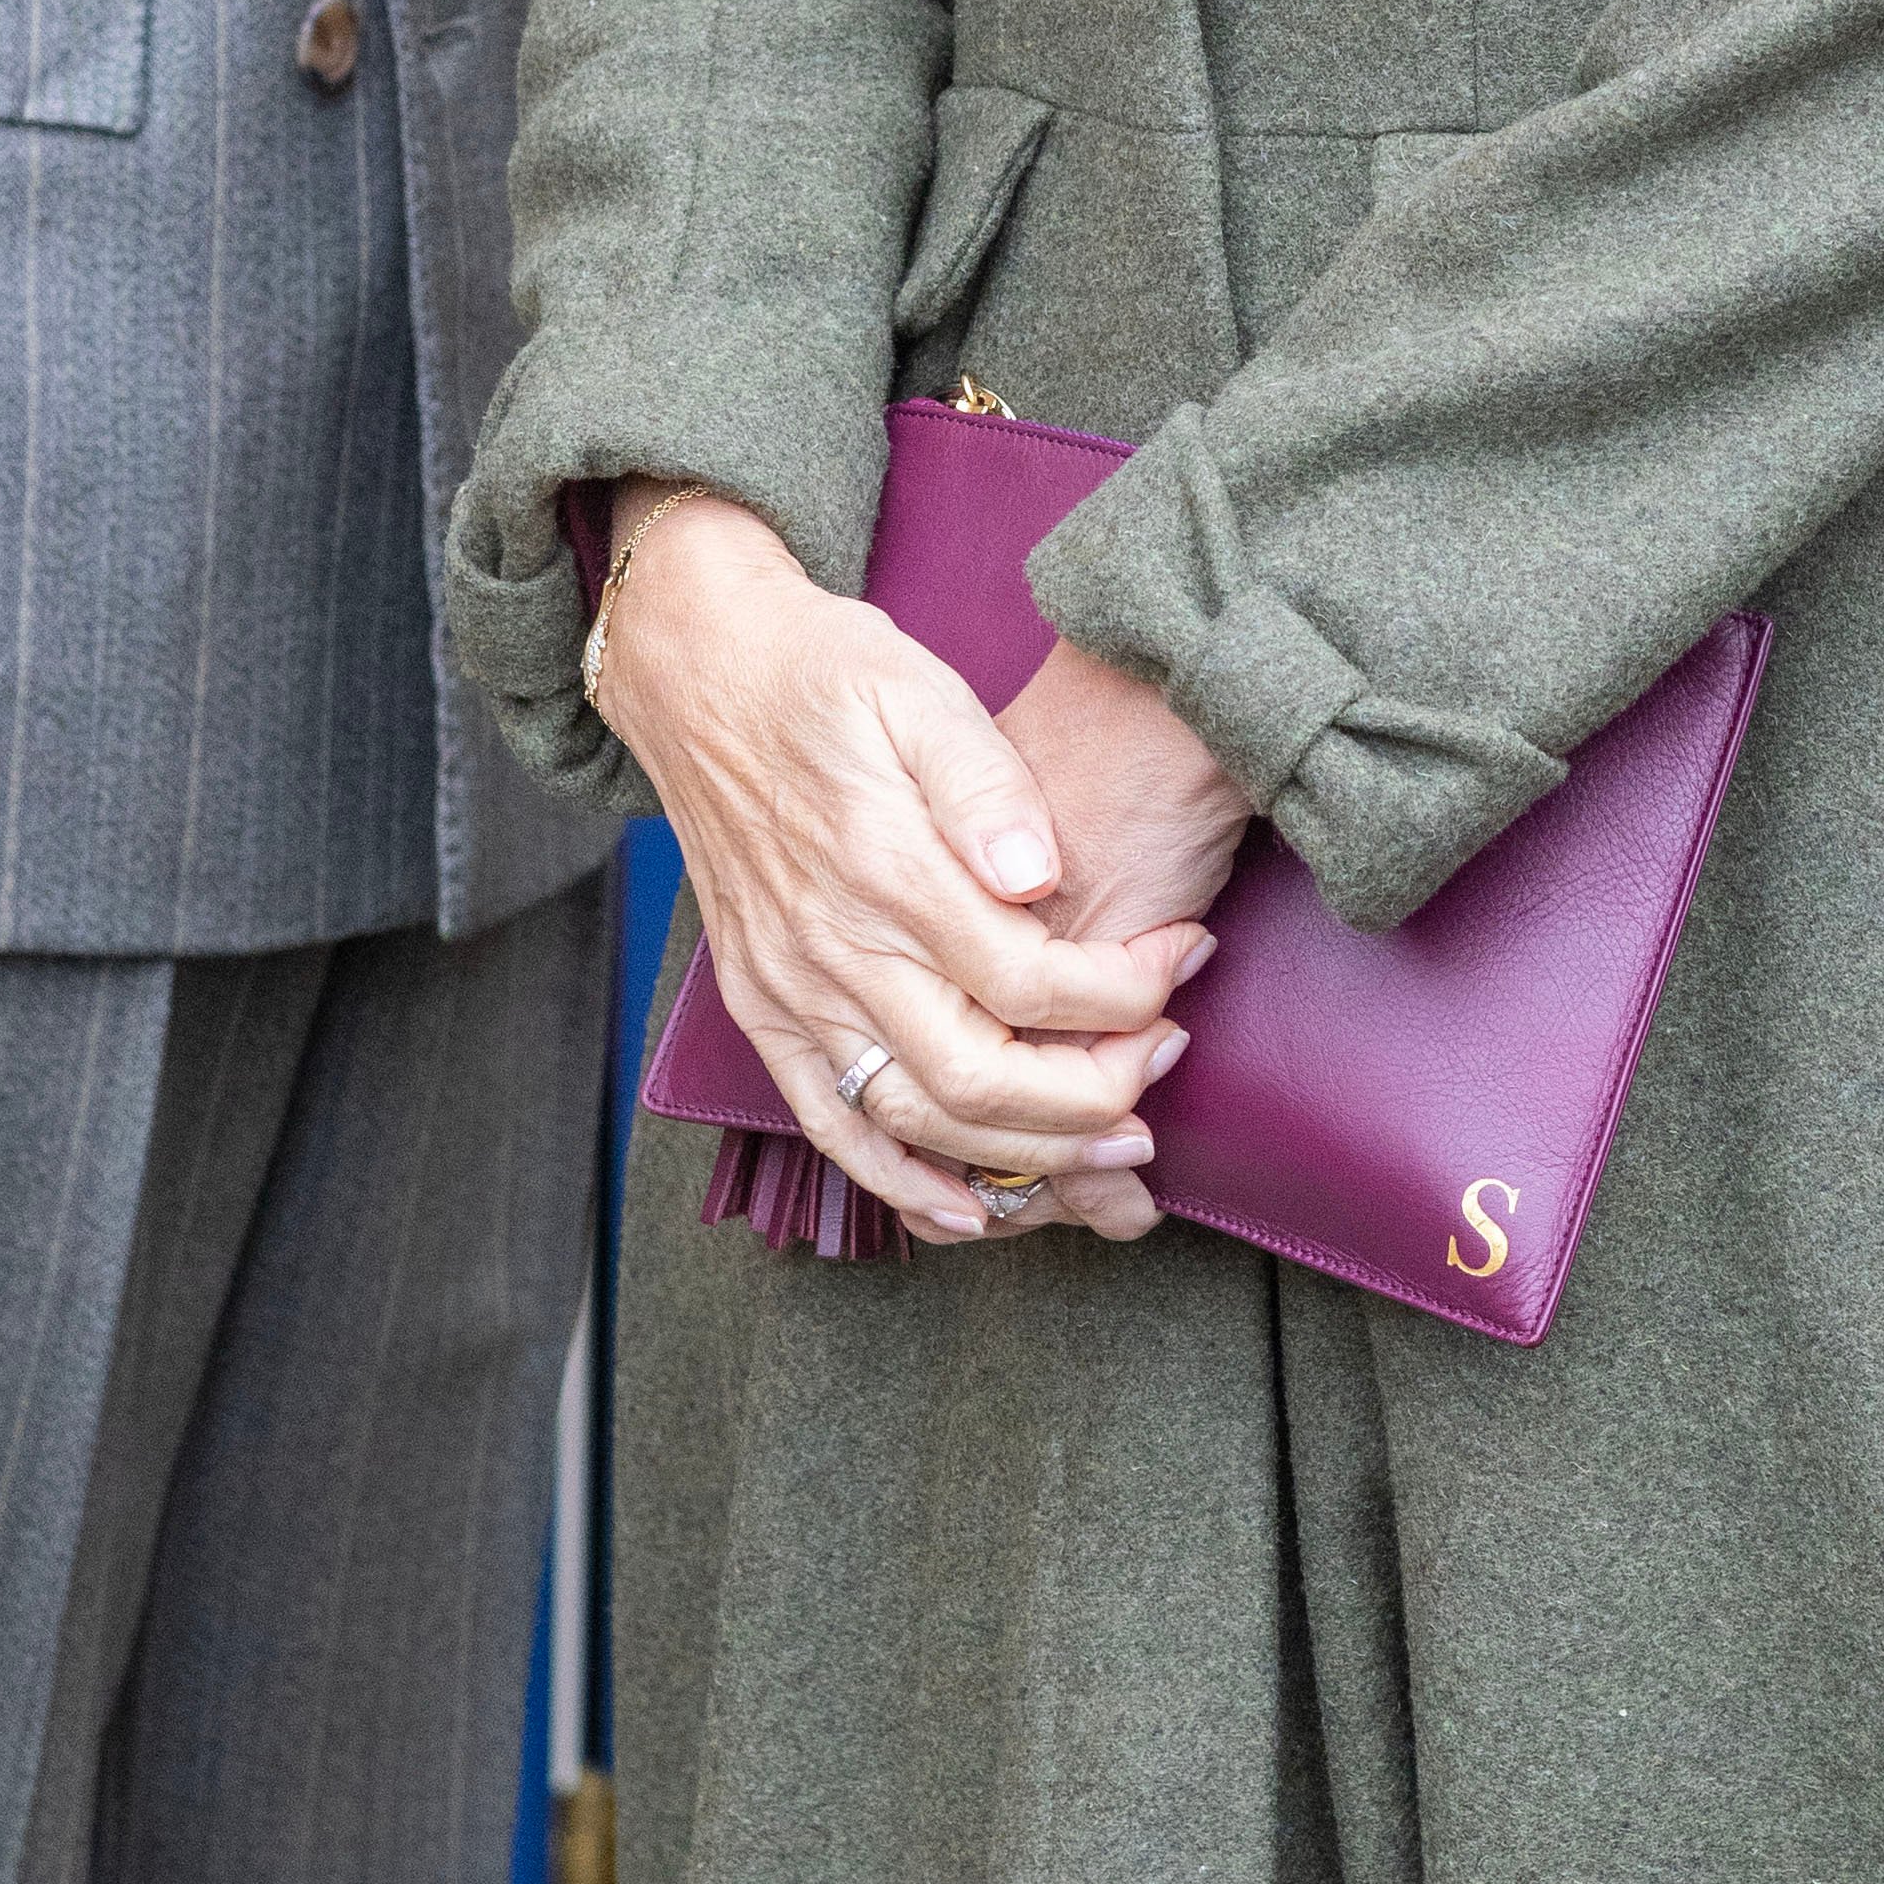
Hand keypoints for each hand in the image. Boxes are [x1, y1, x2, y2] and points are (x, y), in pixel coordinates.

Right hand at [589, 488, 1214, 1246]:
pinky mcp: (762, 1007)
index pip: (1028, 978)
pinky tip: (972, 1209)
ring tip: (1113, 1144)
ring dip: (1021, 1156)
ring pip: (914, 1120)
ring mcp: (789, 988)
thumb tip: (1041, 875)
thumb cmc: (826, 674)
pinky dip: (900, 1183)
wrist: (700, 674)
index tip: (1184, 959)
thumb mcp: (919, 687)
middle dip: (1093, 1096)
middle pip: (979, 1076)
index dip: (1125, 991)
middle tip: (1163, 1064)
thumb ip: (984, 784)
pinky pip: (828, 1126)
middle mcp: (832, 945)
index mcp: (883, 865)